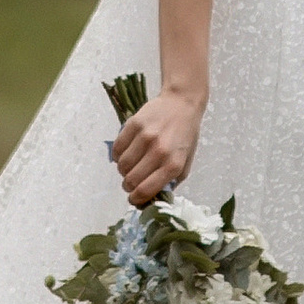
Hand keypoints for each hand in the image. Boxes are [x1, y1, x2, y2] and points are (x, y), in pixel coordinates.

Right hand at [111, 86, 202, 208]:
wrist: (181, 103)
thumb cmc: (184, 135)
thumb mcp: (185, 162)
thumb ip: (170, 182)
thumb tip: (152, 198)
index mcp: (173, 164)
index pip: (146, 190)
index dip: (136, 199)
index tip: (133, 199)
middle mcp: (159, 152)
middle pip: (131, 180)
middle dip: (128, 186)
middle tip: (130, 182)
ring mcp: (145, 137)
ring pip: (122, 166)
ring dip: (123, 171)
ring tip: (129, 166)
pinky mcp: (134, 124)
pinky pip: (117, 148)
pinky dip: (118, 155)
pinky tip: (125, 153)